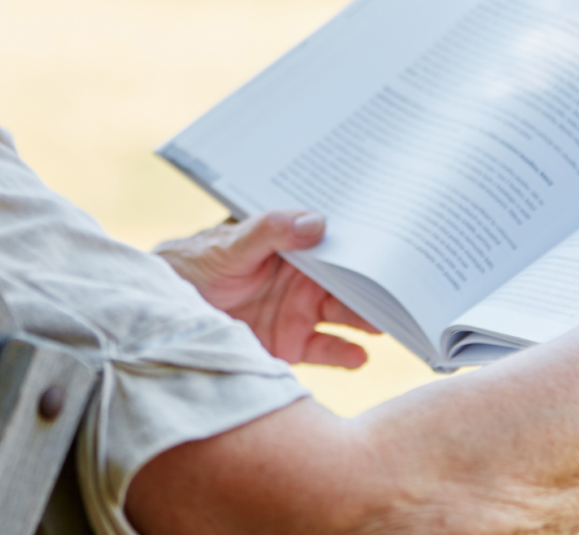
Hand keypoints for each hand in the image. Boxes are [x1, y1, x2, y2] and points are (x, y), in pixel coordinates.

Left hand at [155, 211, 381, 367]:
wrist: (168, 313)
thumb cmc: (197, 266)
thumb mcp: (230, 244)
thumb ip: (270, 231)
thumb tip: (317, 222)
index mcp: (297, 250)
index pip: (342, 247)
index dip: (370, 248)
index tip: (400, 250)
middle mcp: (306, 281)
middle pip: (354, 284)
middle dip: (381, 287)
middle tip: (410, 294)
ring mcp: (301, 313)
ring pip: (349, 316)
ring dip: (371, 321)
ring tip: (391, 326)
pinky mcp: (292, 345)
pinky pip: (329, 351)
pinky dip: (346, 355)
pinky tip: (359, 356)